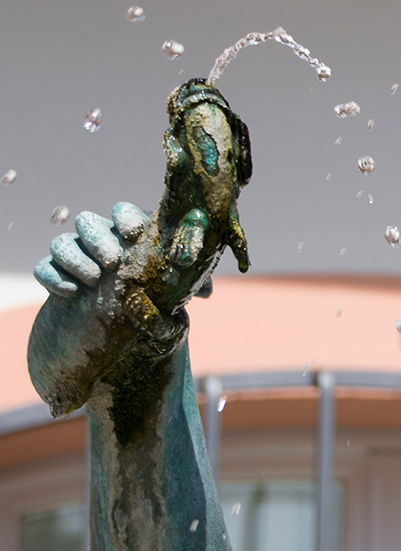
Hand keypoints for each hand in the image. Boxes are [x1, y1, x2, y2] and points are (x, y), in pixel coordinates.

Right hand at [28, 202, 209, 417]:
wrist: (116, 336)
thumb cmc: (150, 303)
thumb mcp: (172, 295)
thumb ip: (188, 286)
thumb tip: (206, 290)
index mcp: (129, 240)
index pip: (123, 214)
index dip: (126, 217)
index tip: (133, 231)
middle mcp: (100, 245)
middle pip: (89, 222)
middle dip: (98, 237)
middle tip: (112, 260)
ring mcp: (75, 261)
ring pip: (63, 242)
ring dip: (75, 257)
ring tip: (94, 279)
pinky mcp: (56, 280)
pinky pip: (44, 269)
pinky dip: (54, 276)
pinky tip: (70, 292)